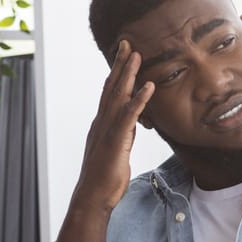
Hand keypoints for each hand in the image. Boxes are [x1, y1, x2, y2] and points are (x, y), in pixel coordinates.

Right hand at [56, 40, 154, 241]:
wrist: (93, 197)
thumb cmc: (105, 179)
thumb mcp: (117, 150)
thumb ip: (124, 133)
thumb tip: (132, 123)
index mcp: (103, 124)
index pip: (110, 93)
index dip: (117, 73)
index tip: (123, 55)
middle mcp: (102, 123)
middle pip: (111, 88)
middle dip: (120, 65)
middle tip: (127, 43)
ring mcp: (108, 131)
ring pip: (118, 96)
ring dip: (127, 74)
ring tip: (136, 54)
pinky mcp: (116, 141)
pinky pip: (129, 117)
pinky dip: (139, 100)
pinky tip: (148, 87)